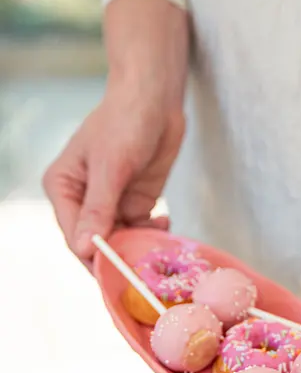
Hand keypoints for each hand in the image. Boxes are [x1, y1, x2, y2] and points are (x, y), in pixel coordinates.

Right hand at [43, 0, 187, 262]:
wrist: (155, 99)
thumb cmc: (125, 122)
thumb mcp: (111, 167)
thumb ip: (99, 209)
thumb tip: (84, 248)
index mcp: (63, 189)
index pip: (75, 237)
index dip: (96, 258)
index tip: (120, 273)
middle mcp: (83, 202)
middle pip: (98, 245)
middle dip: (121, 258)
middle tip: (146, 269)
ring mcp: (111, 206)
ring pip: (123, 243)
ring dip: (141, 249)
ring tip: (160, 247)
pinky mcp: (135, 205)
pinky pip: (142, 233)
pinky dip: (154, 236)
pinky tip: (166, 224)